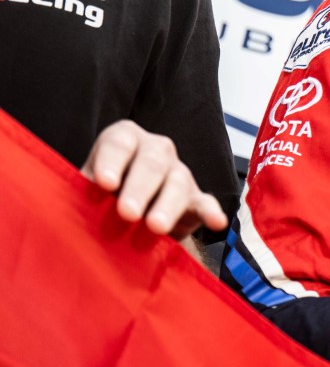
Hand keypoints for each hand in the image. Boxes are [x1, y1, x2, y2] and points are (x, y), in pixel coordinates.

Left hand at [80, 120, 227, 239]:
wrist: (122, 219)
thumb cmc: (97, 199)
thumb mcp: (84, 190)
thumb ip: (80, 192)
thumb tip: (77, 199)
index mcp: (124, 140)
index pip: (119, 143)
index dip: (112, 161)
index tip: (104, 183)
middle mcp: (155, 150)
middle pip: (151, 162)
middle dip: (140, 187)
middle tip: (127, 212)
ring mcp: (178, 173)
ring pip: (178, 181)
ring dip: (167, 204)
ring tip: (154, 227)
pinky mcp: (195, 199)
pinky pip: (205, 202)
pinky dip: (211, 211)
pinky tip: (216, 222)